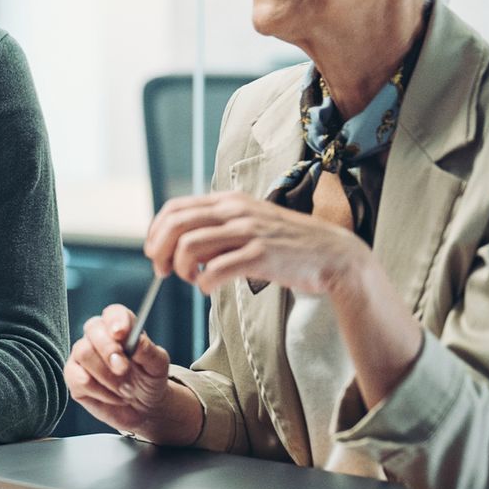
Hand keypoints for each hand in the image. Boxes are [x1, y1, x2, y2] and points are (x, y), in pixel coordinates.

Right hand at [64, 304, 201, 443]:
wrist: (142, 408)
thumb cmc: (149, 381)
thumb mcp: (157, 367)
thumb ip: (149, 352)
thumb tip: (138, 343)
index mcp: (120, 328)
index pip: (113, 314)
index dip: (115, 320)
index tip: (121, 334)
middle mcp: (97, 338)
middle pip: (92, 329)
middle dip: (109, 349)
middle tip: (124, 369)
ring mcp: (82, 356)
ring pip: (84, 353)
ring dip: (108, 376)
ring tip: (126, 390)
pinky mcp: (73, 377)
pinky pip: (79, 378)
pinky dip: (100, 392)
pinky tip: (113, 397)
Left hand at [146, 191, 371, 297]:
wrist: (333, 254)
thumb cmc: (286, 243)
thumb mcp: (249, 223)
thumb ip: (218, 228)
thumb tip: (180, 243)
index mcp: (229, 200)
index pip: (176, 208)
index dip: (156, 231)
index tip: (154, 252)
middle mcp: (236, 211)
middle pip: (176, 225)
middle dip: (160, 250)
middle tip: (162, 270)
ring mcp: (249, 231)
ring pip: (190, 245)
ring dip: (181, 267)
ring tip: (191, 279)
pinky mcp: (261, 255)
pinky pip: (216, 269)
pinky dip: (203, 282)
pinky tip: (208, 287)